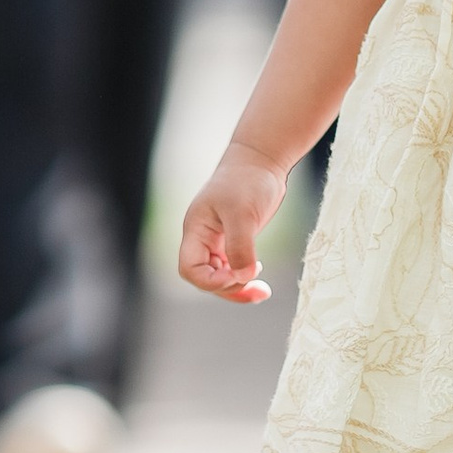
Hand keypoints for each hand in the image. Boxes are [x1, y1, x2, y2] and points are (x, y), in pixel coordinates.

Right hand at [177, 145, 287, 304]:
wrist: (262, 160)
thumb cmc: (247, 180)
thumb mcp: (243, 213)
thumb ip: (241, 246)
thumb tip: (243, 276)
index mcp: (196, 230)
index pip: (190, 269)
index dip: (210, 281)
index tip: (236, 276)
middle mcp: (202, 238)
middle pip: (205, 277)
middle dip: (228, 287)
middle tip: (257, 285)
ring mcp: (217, 240)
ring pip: (220, 275)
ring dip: (238, 287)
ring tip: (263, 292)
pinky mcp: (234, 240)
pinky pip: (232, 267)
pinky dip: (244, 276)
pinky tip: (259, 277)